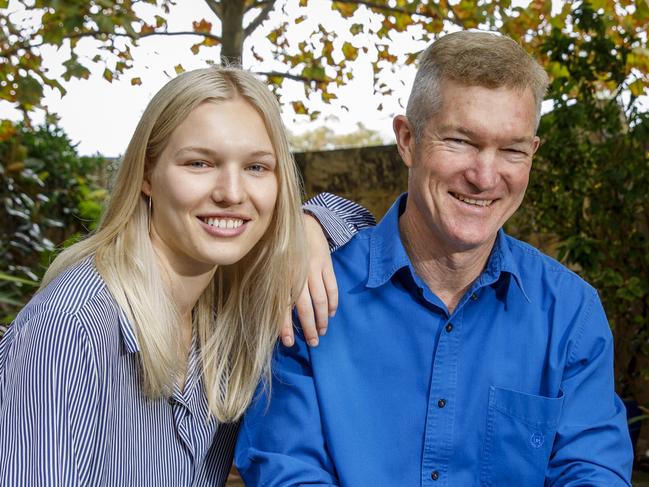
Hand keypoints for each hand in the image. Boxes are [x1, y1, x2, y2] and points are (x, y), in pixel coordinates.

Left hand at [280, 214, 337, 346]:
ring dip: (323, 319)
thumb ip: (273, 287)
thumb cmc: (281, 248)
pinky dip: (333, 303)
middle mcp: (296, 274)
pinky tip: (331, 314)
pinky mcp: (325, 264)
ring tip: (322, 332)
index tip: (289, 343)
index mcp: (280, 277)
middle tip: (313, 343)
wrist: (300, 222)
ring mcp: (312, 269)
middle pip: (305, 308)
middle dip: (309, 328)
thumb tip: (271, 314)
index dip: (285, 326)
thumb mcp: (271, 266)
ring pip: (320, 300)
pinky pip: (331, 287)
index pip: (282, 307)